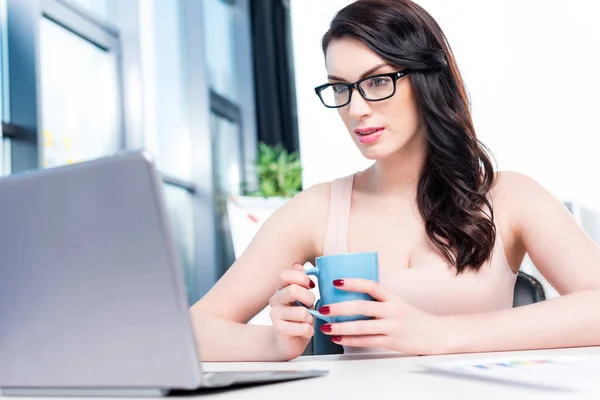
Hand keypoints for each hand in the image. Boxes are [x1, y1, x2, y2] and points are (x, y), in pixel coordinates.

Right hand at [268, 263, 315, 359]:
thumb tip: (297, 265)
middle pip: (294, 290)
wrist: (289, 342)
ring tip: (307, 321)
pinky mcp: (279, 330)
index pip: (285, 274)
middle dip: (309, 299)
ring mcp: (275, 315)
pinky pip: (303, 327)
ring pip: (302, 312)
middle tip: (311, 306)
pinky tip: (305, 332)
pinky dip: (309, 331)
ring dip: (310, 318)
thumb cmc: (299, 317)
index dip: (301, 278)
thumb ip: (301, 281)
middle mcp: (275, 300)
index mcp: (281, 289)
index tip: (310, 286)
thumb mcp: (303, 297)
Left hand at [317, 278, 446, 354]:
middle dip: (339, 308)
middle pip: (361, 307)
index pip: (371, 286)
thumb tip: (352, 295)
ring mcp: (392, 327)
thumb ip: (378, 300)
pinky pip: (367, 341)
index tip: (336, 282)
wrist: (436, 334)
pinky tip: (338, 338)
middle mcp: (392, 311)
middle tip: (323, 308)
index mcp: (392, 298)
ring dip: (341, 327)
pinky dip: (350, 340)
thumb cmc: (412, 318)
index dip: (353, 283)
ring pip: (362, 327)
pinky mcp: (392, 342)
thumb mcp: (397, 303)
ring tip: (326, 326)